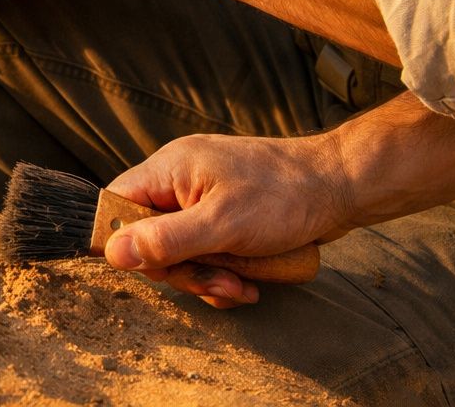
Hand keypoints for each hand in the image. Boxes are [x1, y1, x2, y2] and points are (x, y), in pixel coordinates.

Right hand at [100, 132, 351, 307]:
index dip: (126, 240)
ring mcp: (203, 200)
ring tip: (242, 284)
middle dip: (183, 269)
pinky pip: (206, 253)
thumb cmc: (284, 195)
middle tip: (217, 279)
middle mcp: (179, 182)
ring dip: (208, 276)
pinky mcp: (226, 217)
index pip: (116, 204)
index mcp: (168, 170)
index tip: (157, 264)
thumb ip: (165, 240)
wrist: (342, 186)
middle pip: (149, 237)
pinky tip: (250, 282)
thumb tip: (112, 252)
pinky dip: (224, 273)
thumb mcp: (222, 224)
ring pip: (181, 252)